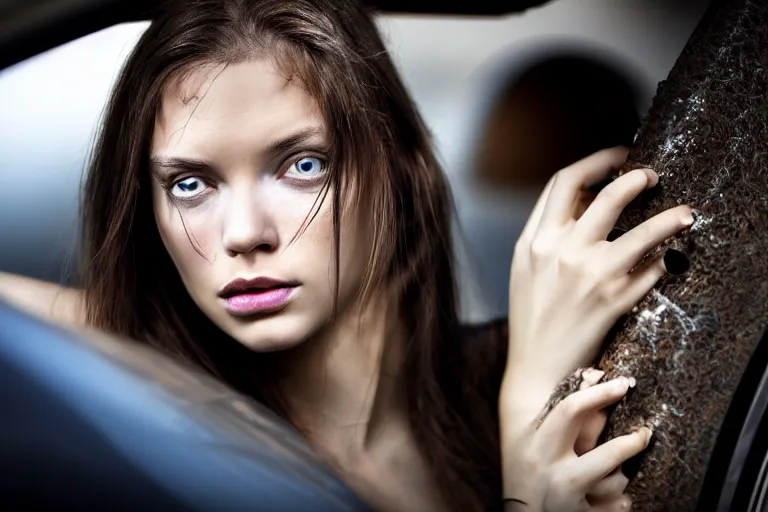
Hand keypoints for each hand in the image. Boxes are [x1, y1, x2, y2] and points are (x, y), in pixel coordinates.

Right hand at [502, 147, 692, 416]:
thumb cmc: (530, 318)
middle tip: (652, 176)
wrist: (533, 370)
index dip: (596, 162)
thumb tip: (584, 202)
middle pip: (608, 196)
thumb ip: (548, 234)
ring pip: (641, 232)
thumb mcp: (525, 268)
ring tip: (686, 214)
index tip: (618, 157)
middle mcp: (560, 251)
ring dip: (669, 218)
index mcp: (535, 240)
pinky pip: (650, 273)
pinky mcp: (612, 301)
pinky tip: (671, 261)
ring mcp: (589, 275)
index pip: (565, 181)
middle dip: (636, 179)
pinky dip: (664, 264)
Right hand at [502, 371, 648, 511]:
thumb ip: (566, 419)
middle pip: (604, 453)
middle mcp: (551, 472)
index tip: (623, 385)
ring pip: (615, 482)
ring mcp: (566, 498)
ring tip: (615, 478)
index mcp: (539, 446)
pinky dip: (620, 502)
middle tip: (645, 433)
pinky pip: (618, 505)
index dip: (599, 394)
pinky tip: (616, 500)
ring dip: (620, 478)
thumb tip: (596, 373)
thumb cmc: (537, 471)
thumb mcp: (542, 443)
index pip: (569, 410)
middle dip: (629, 444)